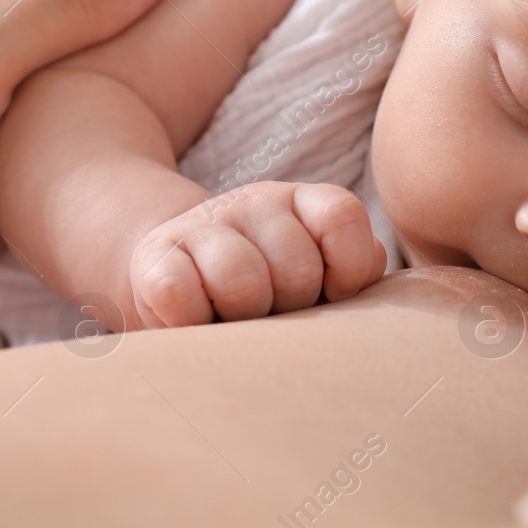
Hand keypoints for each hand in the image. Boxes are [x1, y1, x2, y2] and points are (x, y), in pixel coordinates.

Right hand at [129, 181, 387, 326]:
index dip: (348, 269)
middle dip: (292, 308)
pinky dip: (192, 322)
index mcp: (302, 204)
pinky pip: (181, 295)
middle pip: (297, 267)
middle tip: (275, 317)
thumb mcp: (318, 279)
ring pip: (242, 281)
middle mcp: (254, 202)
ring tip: (238, 324)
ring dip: (245, 319)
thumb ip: (354, 273)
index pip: (342, 217)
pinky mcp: (153, 258)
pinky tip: (197, 323)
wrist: (177, 280)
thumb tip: (373, 277)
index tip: (331, 298)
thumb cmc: (267, 295)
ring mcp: (201, 224)